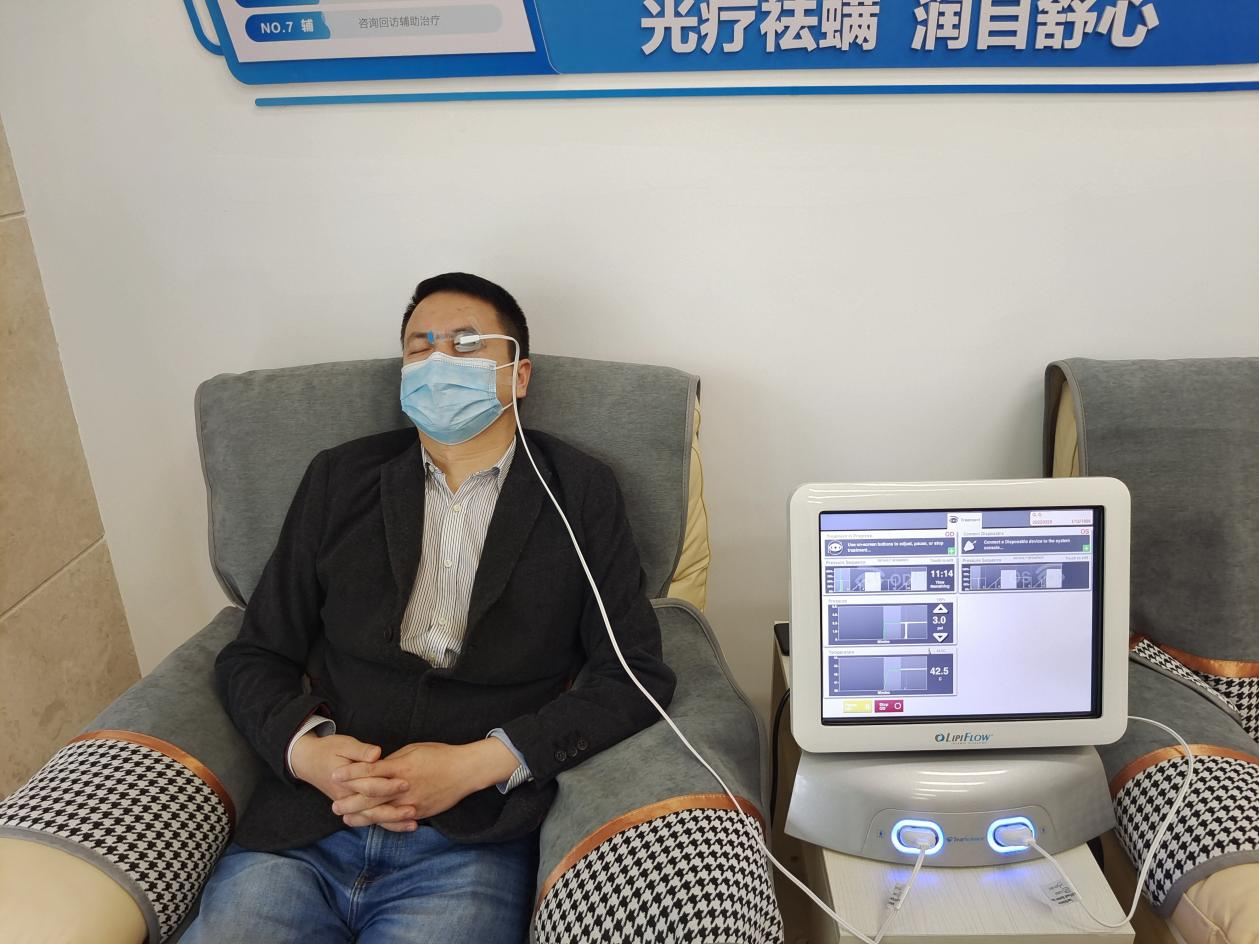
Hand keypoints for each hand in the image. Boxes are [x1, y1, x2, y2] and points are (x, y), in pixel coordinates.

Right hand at [290, 732, 408, 814]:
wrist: (307, 761)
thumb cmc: (329, 749)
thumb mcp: (344, 744)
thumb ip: (361, 751)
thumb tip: (376, 754)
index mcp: (344, 780)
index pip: (368, 786)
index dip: (387, 785)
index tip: (406, 782)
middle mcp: (346, 797)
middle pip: (371, 807)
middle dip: (393, 809)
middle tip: (414, 808)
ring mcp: (348, 805)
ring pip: (371, 818)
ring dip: (392, 822)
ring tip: (413, 823)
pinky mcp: (353, 808)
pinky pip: (370, 820)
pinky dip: (387, 824)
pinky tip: (404, 826)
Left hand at [329, 739, 518, 828]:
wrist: (465, 771)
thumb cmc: (439, 755)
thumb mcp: (413, 750)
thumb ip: (393, 761)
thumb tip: (376, 766)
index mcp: (400, 767)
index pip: (370, 771)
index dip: (351, 773)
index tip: (335, 774)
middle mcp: (403, 786)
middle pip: (371, 795)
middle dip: (350, 801)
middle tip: (334, 805)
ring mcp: (411, 802)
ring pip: (381, 812)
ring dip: (362, 816)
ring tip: (346, 819)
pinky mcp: (419, 812)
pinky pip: (397, 820)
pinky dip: (383, 823)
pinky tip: (373, 824)